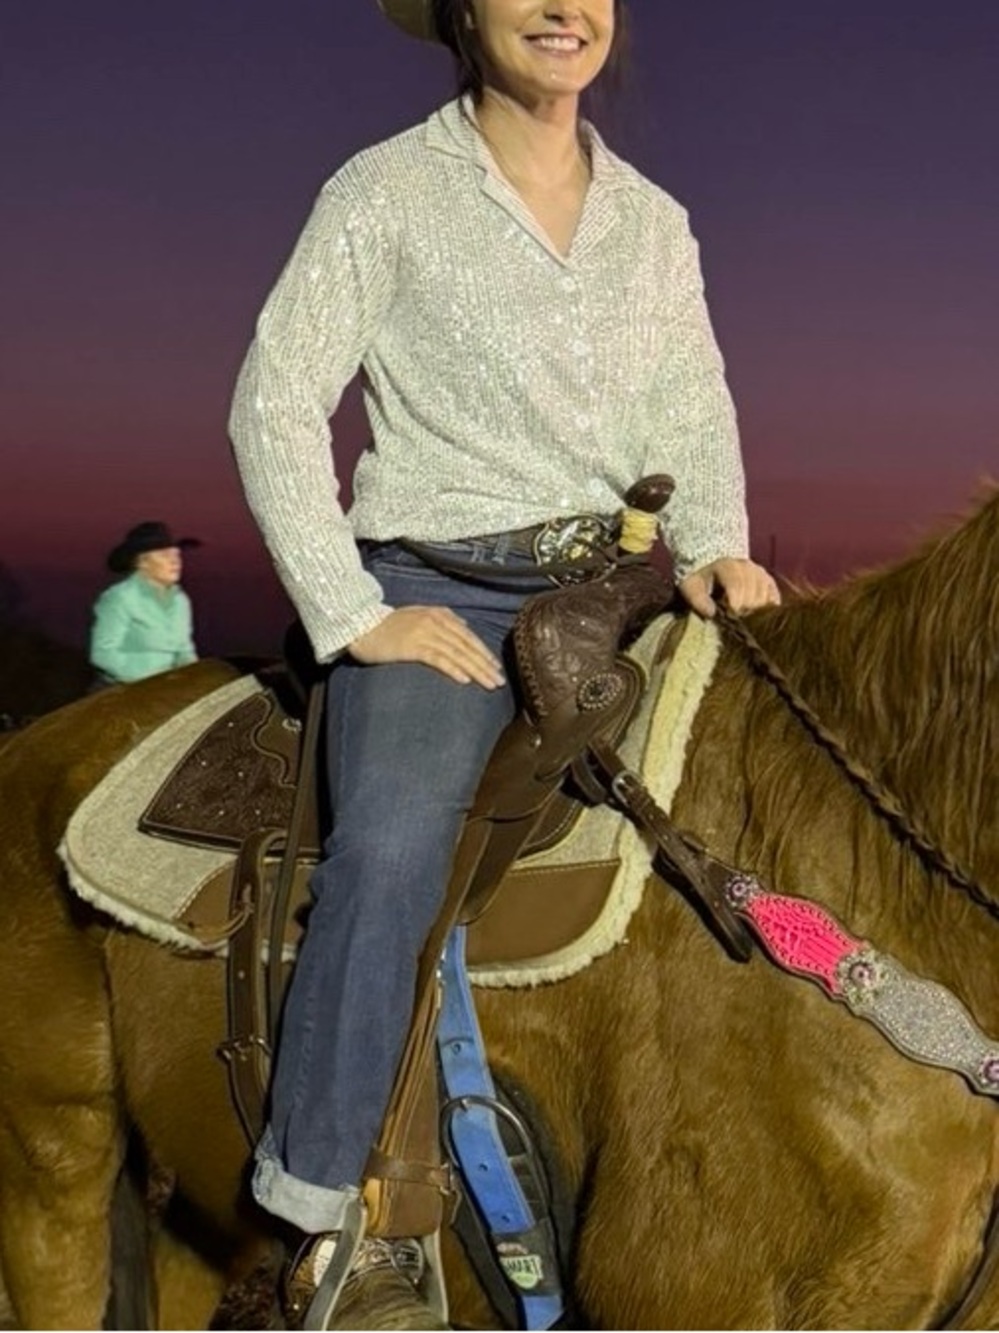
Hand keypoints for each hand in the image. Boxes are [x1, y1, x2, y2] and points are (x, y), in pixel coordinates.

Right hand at [348, 606, 505, 688]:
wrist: (360, 626)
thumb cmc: (387, 625)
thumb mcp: (418, 614)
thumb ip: (442, 618)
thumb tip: (464, 626)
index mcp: (438, 615)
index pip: (467, 636)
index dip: (483, 652)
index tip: (496, 667)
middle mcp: (435, 622)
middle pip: (466, 646)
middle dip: (485, 664)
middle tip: (499, 680)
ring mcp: (424, 633)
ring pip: (457, 653)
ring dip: (476, 669)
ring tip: (489, 684)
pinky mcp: (412, 646)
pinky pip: (438, 659)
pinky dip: (453, 668)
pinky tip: (465, 680)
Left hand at [679, 557, 780, 618]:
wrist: (712, 569)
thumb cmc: (700, 582)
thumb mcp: (691, 588)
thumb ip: (698, 599)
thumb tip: (711, 613)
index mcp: (728, 566)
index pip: (737, 585)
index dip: (735, 603)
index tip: (730, 614)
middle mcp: (747, 566)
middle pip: (753, 593)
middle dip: (743, 608)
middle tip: (734, 615)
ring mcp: (760, 572)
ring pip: (765, 596)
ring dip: (754, 608)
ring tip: (742, 611)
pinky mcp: (768, 580)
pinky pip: (774, 596)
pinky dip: (767, 606)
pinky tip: (757, 610)